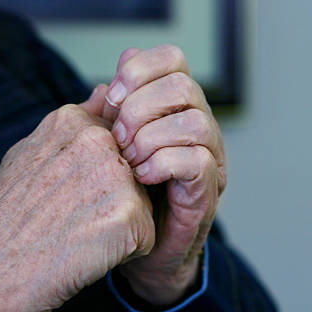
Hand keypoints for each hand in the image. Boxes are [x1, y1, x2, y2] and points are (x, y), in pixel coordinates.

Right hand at [0, 104, 154, 311]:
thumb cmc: (6, 218)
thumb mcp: (29, 153)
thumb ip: (75, 121)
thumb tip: (106, 91)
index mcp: (74, 121)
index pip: (120, 139)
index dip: (101, 173)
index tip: (72, 193)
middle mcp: (98, 140)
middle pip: (137, 170)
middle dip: (118, 195)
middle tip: (74, 216)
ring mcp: (115, 176)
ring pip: (145, 202)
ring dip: (123, 222)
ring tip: (81, 234)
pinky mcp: (130, 215)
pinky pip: (146, 235)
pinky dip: (126, 251)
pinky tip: (90, 253)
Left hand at [91, 45, 226, 305]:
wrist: (140, 252)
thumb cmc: (123, 195)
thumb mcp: (108, 149)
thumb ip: (109, 117)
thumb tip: (102, 85)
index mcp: (174, 107)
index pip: (172, 59)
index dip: (140, 69)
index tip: (111, 99)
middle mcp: (198, 124)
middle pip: (183, 84)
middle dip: (140, 107)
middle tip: (116, 138)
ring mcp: (209, 156)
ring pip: (194, 120)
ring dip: (151, 137)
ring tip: (127, 160)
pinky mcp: (208, 189)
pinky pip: (197, 159)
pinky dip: (162, 163)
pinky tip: (141, 177)